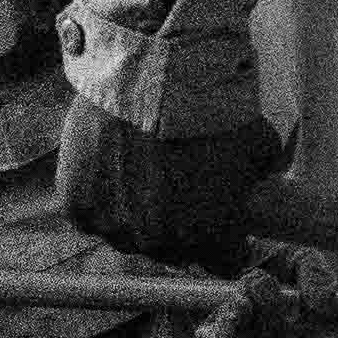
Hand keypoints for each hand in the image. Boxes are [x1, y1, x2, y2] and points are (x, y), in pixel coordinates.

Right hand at [57, 82, 286, 267]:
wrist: (152, 74)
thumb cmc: (209, 107)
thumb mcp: (258, 144)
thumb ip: (259, 177)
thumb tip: (261, 184)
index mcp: (210, 235)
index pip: (222, 263)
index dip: (224, 242)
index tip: (221, 221)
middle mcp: (160, 241)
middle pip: (171, 252)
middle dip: (177, 226)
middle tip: (174, 187)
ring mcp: (114, 226)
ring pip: (126, 235)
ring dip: (132, 214)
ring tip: (137, 172)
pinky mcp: (76, 206)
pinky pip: (88, 214)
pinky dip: (96, 197)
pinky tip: (107, 167)